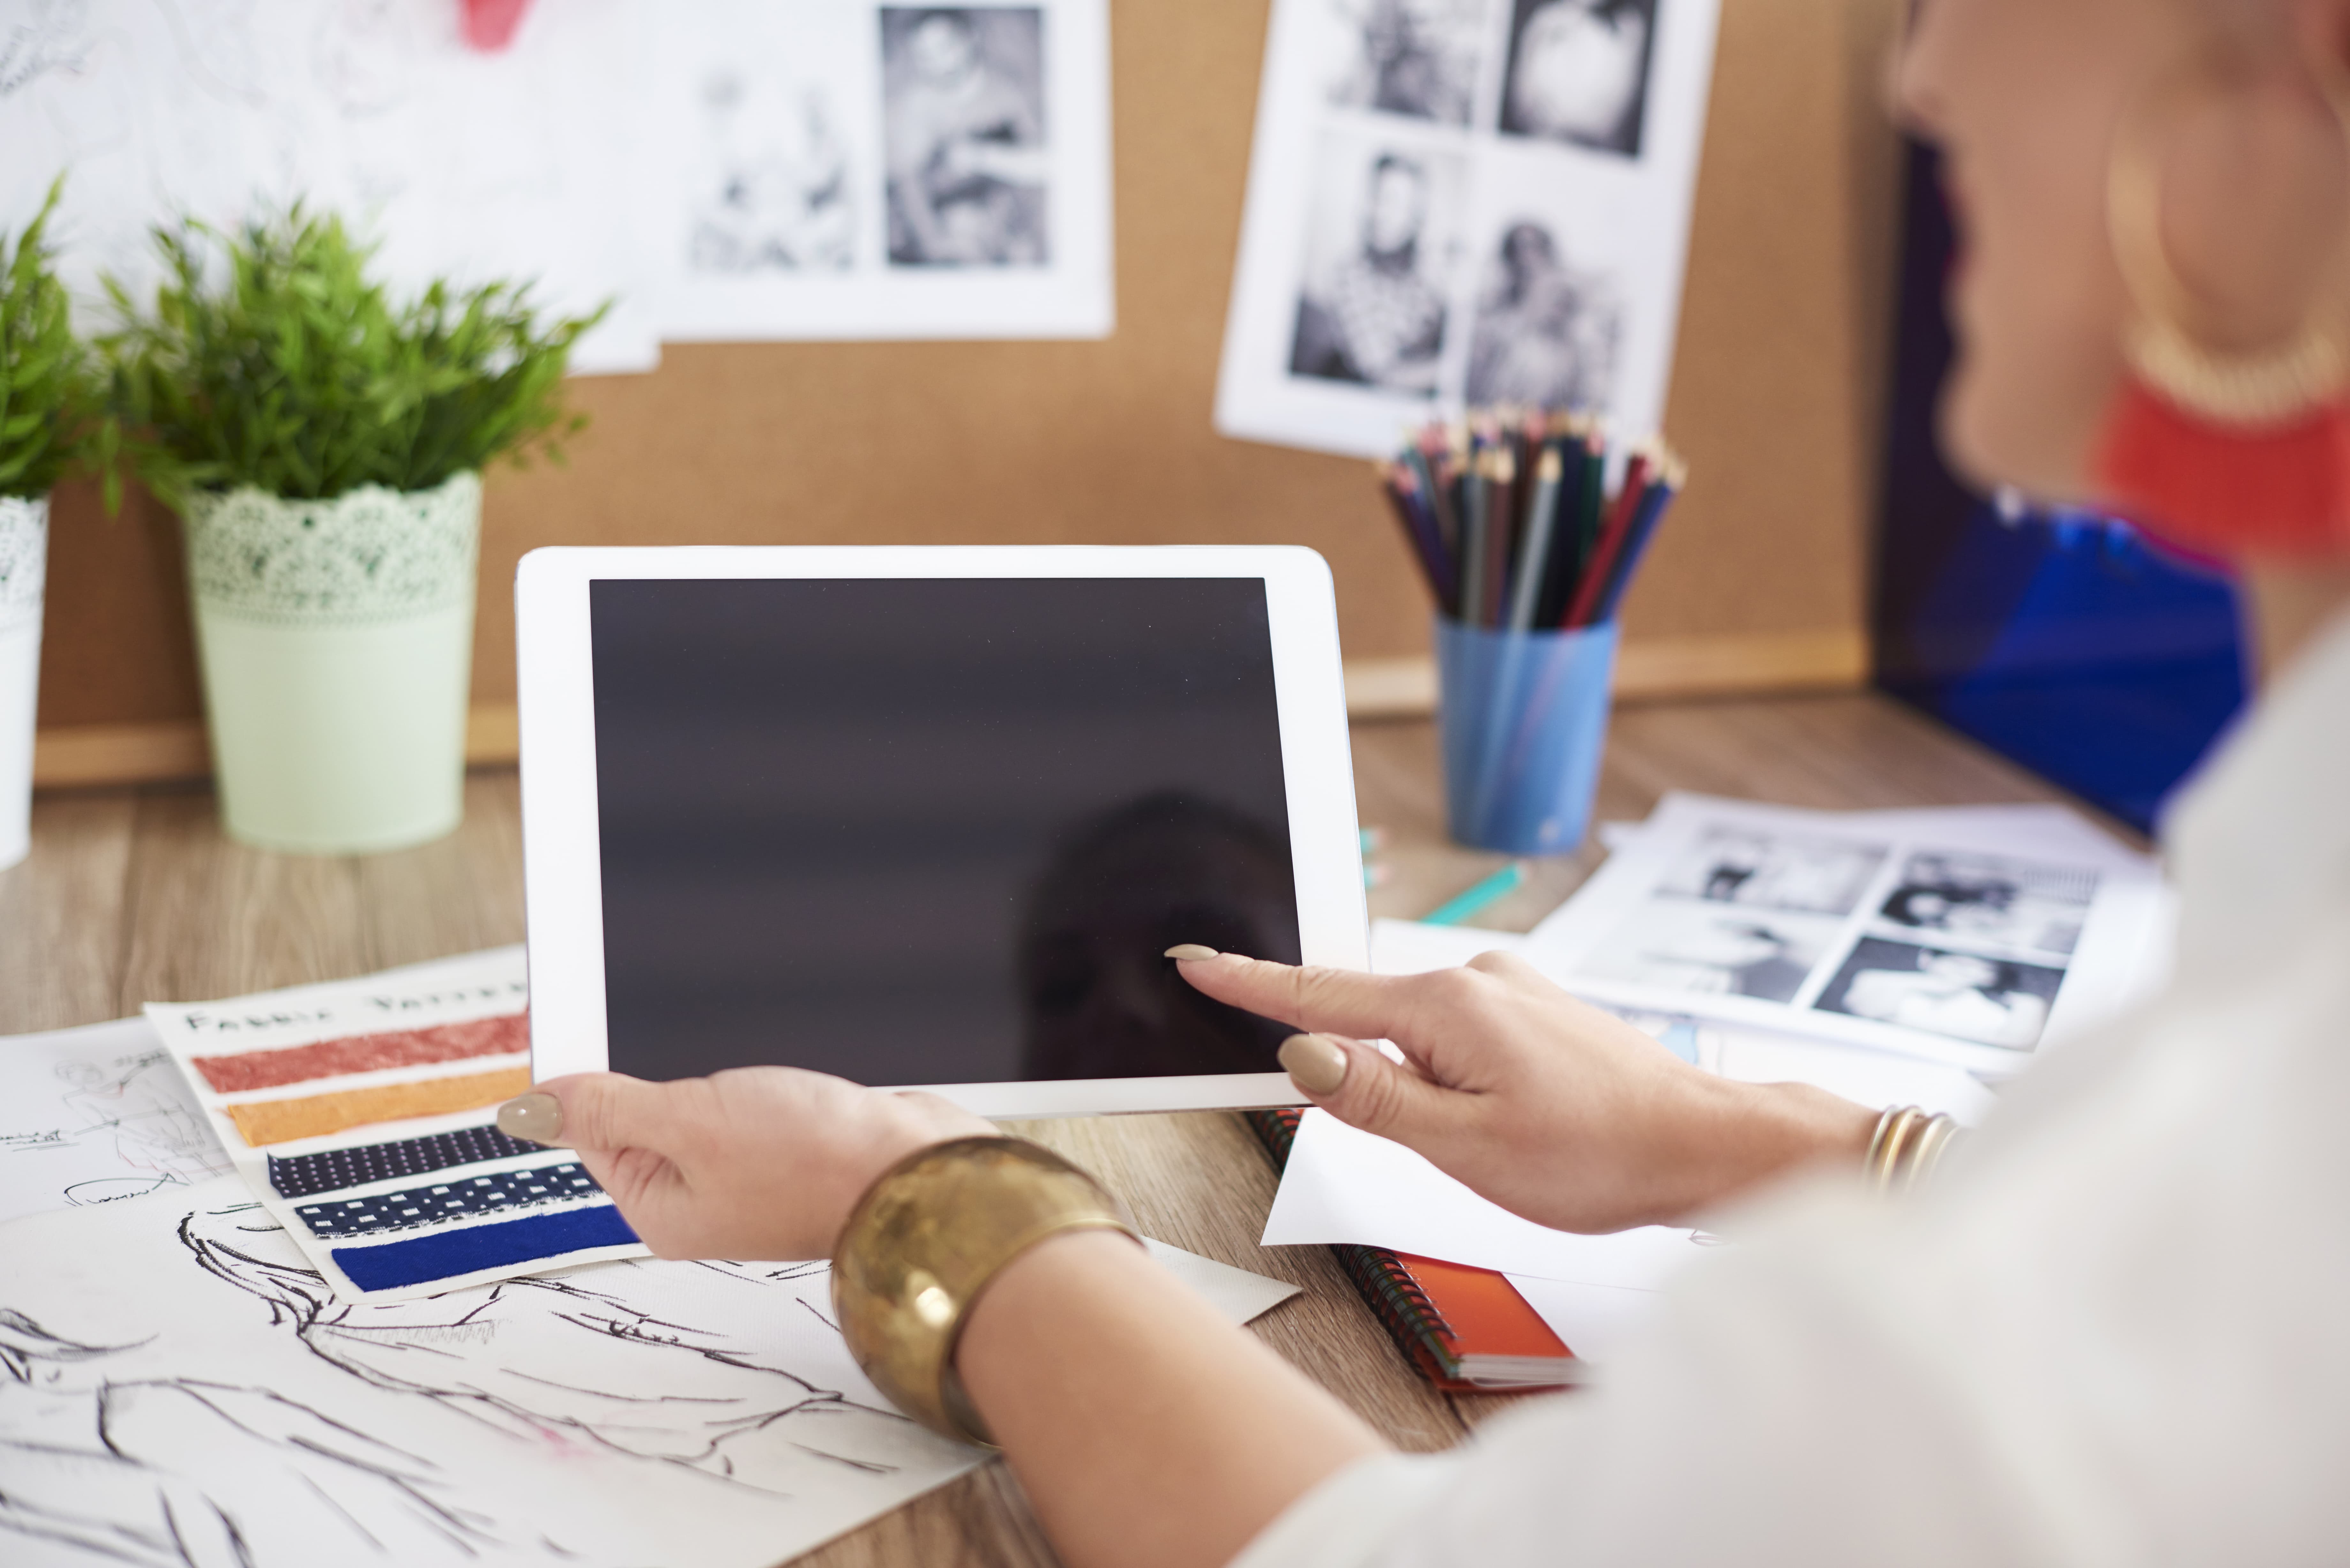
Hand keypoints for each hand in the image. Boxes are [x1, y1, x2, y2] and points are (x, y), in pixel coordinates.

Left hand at [500, 1068, 992, 1259]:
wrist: (921, 1171)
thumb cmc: (818, 1160)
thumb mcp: (693, 1121)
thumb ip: (611, 1107)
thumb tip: (529, 1107)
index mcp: (661, 1206)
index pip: (592, 1131)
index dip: (589, 1072)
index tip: (594, 1015)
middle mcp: (703, 1196)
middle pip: (647, 1113)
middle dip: (658, 1066)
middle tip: (679, 1027)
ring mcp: (752, 1173)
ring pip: (705, 1100)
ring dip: (716, 1065)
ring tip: (748, 1058)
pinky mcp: (797, 1146)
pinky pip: (752, 1100)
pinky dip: (758, 1073)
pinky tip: (779, 1060)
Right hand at [1172, 948, 1875, 1230]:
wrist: (1703, 1144)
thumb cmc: (1596, 1155)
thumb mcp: (1465, 1146)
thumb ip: (1377, 1099)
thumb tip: (1303, 1055)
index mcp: (1445, 1006)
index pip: (1319, 993)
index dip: (1249, 983)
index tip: (1194, 958)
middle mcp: (1473, 979)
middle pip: (1364, 1009)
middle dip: (1344, 1056)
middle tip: (1396, 1126)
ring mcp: (1507, 989)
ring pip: (1413, 1028)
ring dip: (1410, 1079)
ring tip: (1482, 1147)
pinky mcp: (1530, 1009)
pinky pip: (1454, 1031)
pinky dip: (1443, 1068)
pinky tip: (1490, 1118)